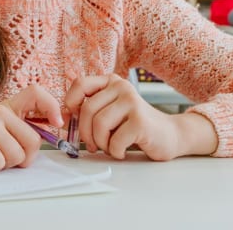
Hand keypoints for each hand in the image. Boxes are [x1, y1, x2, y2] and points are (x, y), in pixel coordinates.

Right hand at [0, 85, 61, 170]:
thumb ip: (16, 128)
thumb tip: (48, 134)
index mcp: (6, 107)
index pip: (36, 93)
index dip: (52, 106)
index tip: (56, 123)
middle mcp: (0, 111)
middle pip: (34, 141)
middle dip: (23, 158)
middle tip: (3, 155)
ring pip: (17, 156)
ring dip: (4, 164)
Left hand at [65, 74, 216, 159]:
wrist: (170, 135)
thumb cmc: (135, 125)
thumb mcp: (112, 110)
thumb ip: (92, 108)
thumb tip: (62, 116)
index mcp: (111, 81)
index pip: (81, 83)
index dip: (70, 102)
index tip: (68, 119)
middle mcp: (121, 87)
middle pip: (88, 109)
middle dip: (84, 132)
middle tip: (90, 145)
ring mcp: (132, 102)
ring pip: (99, 124)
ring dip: (100, 143)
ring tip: (109, 147)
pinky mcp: (141, 121)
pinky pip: (115, 140)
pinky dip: (114, 151)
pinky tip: (121, 151)